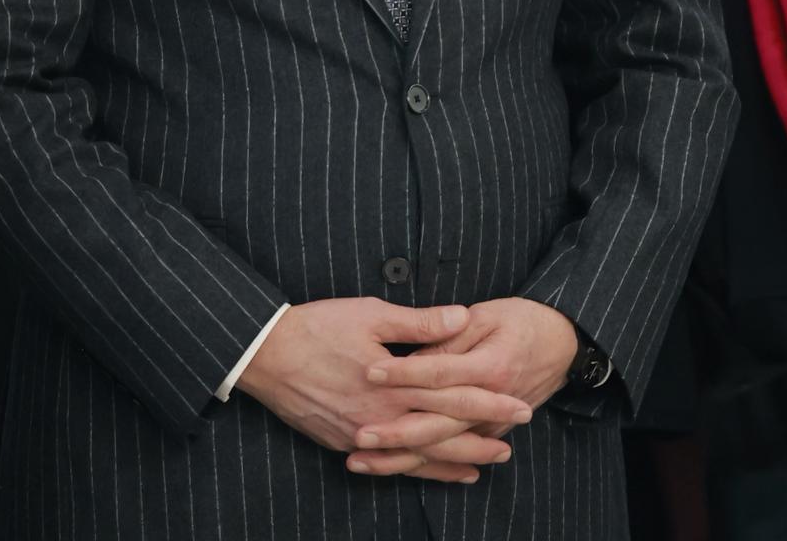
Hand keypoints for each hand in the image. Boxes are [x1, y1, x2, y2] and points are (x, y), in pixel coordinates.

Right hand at [238, 297, 530, 481]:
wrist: (267, 355)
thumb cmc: (319, 326)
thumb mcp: (371, 314)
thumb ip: (420, 322)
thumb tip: (462, 317)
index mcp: (395, 382)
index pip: (454, 396)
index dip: (489, 401)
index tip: (519, 403)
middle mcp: (384, 416)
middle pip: (443, 433)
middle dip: (481, 437)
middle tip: (514, 441)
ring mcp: (364, 434)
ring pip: (419, 456)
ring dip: (454, 461)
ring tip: (485, 464)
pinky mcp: (346, 443)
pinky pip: (391, 463)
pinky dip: (418, 469)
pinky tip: (434, 471)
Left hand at [344, 298, 576, 479]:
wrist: (562, 341)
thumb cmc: (522, 320)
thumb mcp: (486, 315)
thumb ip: (450, 334)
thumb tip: (416, 350)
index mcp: (490, 366)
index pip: (438, 372)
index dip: (403, 372)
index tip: (370, 370)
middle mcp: (491, 402)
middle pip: (437, 421)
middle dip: (396, 431)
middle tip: (360, 434)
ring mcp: (493, 424)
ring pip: (442, 446)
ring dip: (402, 457)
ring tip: (363, 460)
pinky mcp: (491, 433)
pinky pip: (454, 453)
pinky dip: (425, 464)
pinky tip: (396, 468)